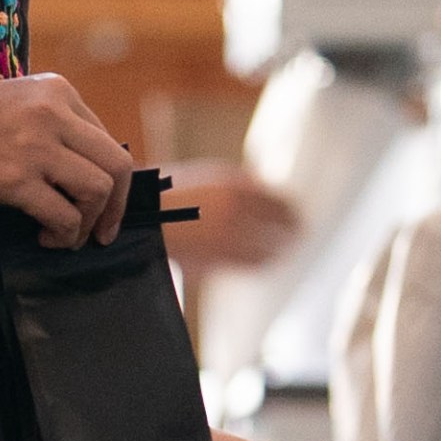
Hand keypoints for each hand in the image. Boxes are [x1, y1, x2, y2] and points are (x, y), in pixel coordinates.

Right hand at [0, 72, 127, 243]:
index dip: (110, 177)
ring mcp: (36, 145)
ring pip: (97, 190)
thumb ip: (48, 121)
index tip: (103, 202)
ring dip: (90, 222)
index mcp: (55, 90)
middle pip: (115, 164)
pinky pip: (64, 216)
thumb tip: (79, 163)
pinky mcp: (17, 179)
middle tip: (104, 232)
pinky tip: (45, 238)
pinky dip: (63, 235)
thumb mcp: (11, 102)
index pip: (105, 138)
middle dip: (116, 205)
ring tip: (68, 236)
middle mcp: (53, 112)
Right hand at [172, 170, 302, 273]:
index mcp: (236, 187)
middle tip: (299, 236)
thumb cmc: (174, 196)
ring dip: (280, 251)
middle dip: (293, 232)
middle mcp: (235, 211)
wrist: (141, 219)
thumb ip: (242, 183)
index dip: (293, 212)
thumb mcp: (210, 176)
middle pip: (282, 227)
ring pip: (270, 249)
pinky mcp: (216, 260)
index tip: (299, 217)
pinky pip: (251, 265)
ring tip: (284, 252)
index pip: (282, 203)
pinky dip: (262, 264)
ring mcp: (226, 237)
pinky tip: (265, 262)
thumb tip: (268, 191)